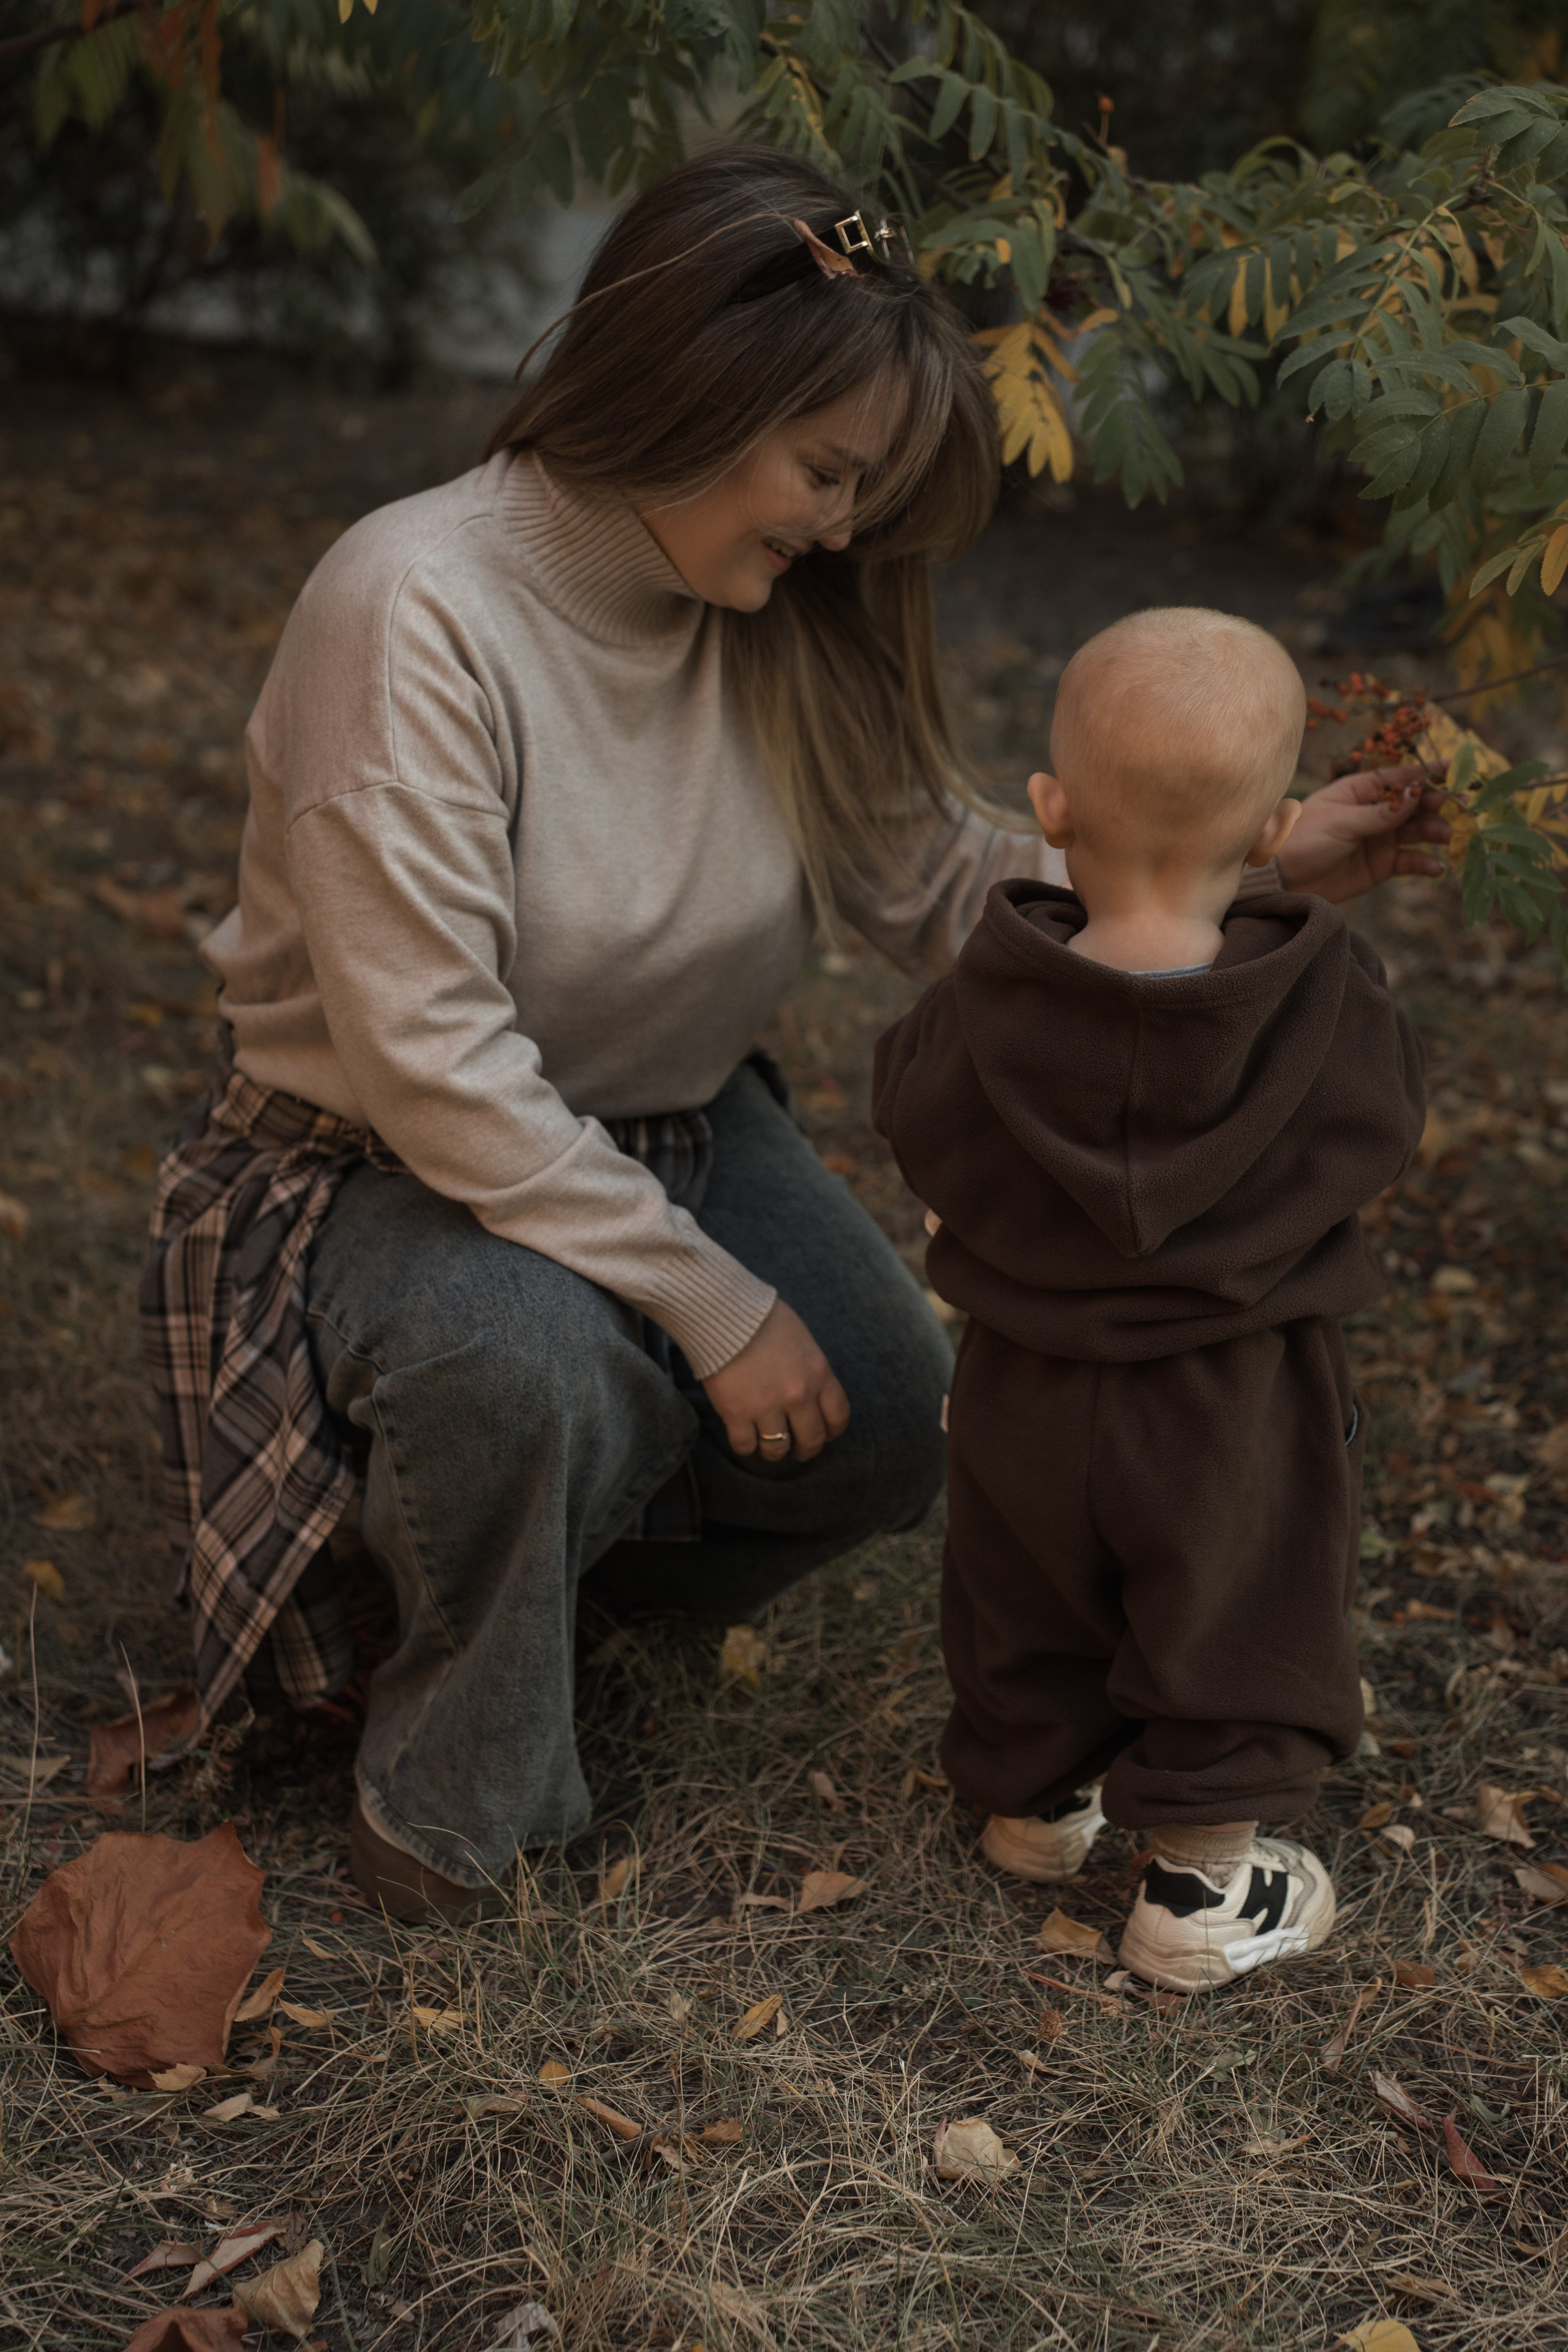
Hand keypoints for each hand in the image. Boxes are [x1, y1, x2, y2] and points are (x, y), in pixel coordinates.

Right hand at [702, 1297, 849, 1463]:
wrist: (725, 1312)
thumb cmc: (763, 1318)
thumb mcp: (802, 1340)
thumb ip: (810, 1370)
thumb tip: (810, 1392)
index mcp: (818, 1374)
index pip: (838, 1417)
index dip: (832, 1431)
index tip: (824, 1433)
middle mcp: (798, 1395)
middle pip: (811, 1440)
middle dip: (806, 1449)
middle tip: (798, 1449)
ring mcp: (767, 1406)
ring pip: (778, 1449)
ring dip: (774, 1452)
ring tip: (768, 1446)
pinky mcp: (736, 1413)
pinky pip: (745, 1446)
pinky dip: (745, 1446)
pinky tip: (744, 1437)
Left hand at [1276, 764, 1450, 903]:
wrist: (1281, 879)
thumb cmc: (1303, 839)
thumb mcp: (1341, 822)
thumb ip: (1380, 813)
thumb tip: (1417, 796)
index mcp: (1361, 790)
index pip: (1402, 778)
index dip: (1430, 773)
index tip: (1458, 769)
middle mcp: (1376, 812)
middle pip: (1416, 804)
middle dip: (1439, 804)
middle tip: (1462, 806)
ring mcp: (1380, 839)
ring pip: (1418, 831)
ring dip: (1435, 832)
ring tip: (1446, 836)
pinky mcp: (1381, 866)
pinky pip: (1410, 862)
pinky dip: (1424, 863)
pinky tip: (1436, 867)